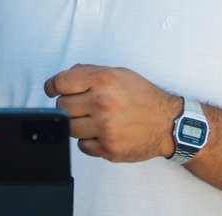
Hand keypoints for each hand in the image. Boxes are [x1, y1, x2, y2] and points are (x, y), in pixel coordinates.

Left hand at [44, 64, 182, 162]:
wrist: (168, 123)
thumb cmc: (143, 97)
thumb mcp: (119, 73)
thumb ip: (89, 73)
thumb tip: (62, 80)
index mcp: (103, 80)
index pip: (60, 83)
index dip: (52, 86)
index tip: (52, 90)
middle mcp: (103, 103)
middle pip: (62, 106)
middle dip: (69, 105)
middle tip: (82, 105)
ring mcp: (105, 128)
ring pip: (69, 127)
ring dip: (77, 123)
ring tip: (93, 119)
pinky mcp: (108, 149)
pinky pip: (82, 146)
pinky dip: (88, 140)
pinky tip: (101, 132)